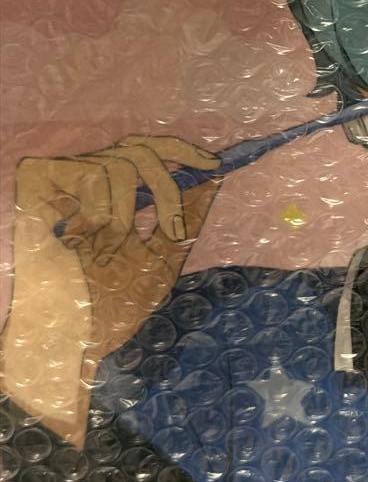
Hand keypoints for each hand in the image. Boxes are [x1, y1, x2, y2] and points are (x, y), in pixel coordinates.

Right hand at [0, 136, 220, 444]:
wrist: (69, 333)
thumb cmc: (111, 302)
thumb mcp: (163, 258)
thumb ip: (186, 218)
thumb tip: (214, 178)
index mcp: (115, 193)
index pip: (149, 150)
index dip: (183, 151)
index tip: (216, 164)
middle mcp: (88, 176)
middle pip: (142, 148)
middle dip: (167, 190)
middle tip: (172, 229)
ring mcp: (61, 174)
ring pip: (121, 164)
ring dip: (124, 218)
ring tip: (104, 253)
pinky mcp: (37, 175)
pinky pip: (91, 172)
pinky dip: (99, 212)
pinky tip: (78, 242)